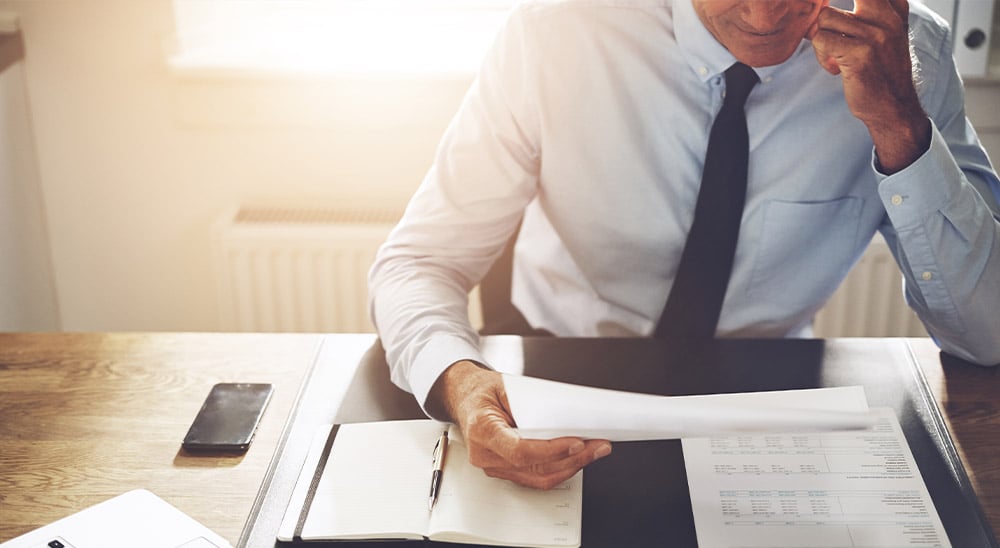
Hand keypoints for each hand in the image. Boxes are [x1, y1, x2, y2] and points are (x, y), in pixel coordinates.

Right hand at [426, 360, 611, 489]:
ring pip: (538, 478)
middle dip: (572, 459)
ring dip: (571, 466)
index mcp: (481, 428)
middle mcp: (484, 454)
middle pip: (534, 467)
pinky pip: (535, 477)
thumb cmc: (483, 391)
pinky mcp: (503, 471)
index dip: (551, 450)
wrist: (464, 399)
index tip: (577, 443)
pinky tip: (576, 459)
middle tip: (598, 446)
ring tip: (594, 452)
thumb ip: (532, 404)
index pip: (519, 450)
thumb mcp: (505, 386)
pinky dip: (559, 469)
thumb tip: (566, 418)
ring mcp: (493, 467)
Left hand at [808, 0, 929, 172]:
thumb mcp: (889, 33)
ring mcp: (875, 35)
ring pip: (825, 18)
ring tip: (837, 57)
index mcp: (895, 10)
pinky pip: (821, 39)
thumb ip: (875, 11)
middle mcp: (887, 18)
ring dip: (822, 40)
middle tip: (831, 34)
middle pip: (838, 1)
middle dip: (828, 15)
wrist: (894, 107)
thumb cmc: (883, 71)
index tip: (843, 22)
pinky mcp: (859, 53)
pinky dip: (821, 55)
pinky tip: (836, 67)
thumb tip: (829, 7)